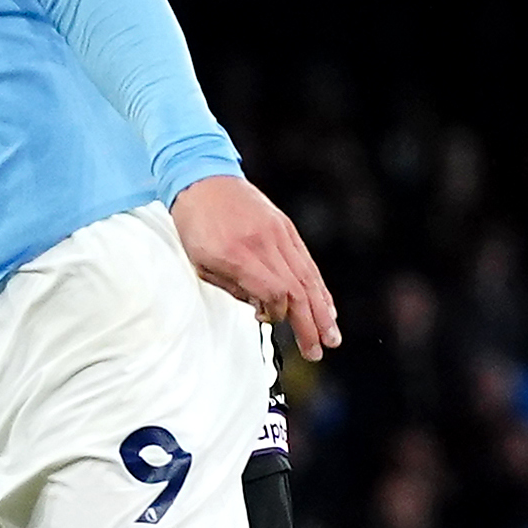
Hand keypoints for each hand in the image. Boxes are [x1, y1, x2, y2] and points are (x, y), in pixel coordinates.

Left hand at [171, 174, 338, 359]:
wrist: (202, 176)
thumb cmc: (195, 225)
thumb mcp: (200, 262)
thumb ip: (233, 288)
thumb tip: (265, 311)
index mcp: (238, 254)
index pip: (274, 292)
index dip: (277, 314)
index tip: (267, 320)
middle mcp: (264, 243)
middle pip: (298, 289)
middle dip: (311, 324)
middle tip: (318, 351)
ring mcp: (279, 233)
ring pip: (308, 277)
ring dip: (323, 310)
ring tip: (332, 335)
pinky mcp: (286, 227)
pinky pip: (306, 261)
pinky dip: (319, 286)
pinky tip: (326, 305)